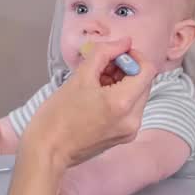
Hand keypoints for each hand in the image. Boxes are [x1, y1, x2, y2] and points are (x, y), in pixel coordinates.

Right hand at [26, 38, 154, 168]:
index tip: (116, 53)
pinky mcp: (123, 137)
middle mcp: (133, 119)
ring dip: (122, 83)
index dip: (135, 56)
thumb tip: (124, 42)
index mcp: (123, 103)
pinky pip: (129, 110)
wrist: (47, 152)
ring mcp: (129, 131)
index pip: (148, 70)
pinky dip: (119, 98)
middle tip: (102, 67)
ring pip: (137, 96)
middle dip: (126, 70)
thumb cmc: (57, 115)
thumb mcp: (79, 77)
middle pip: (144, 83)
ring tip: (96, 83)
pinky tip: (97, 97)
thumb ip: (104, 54)